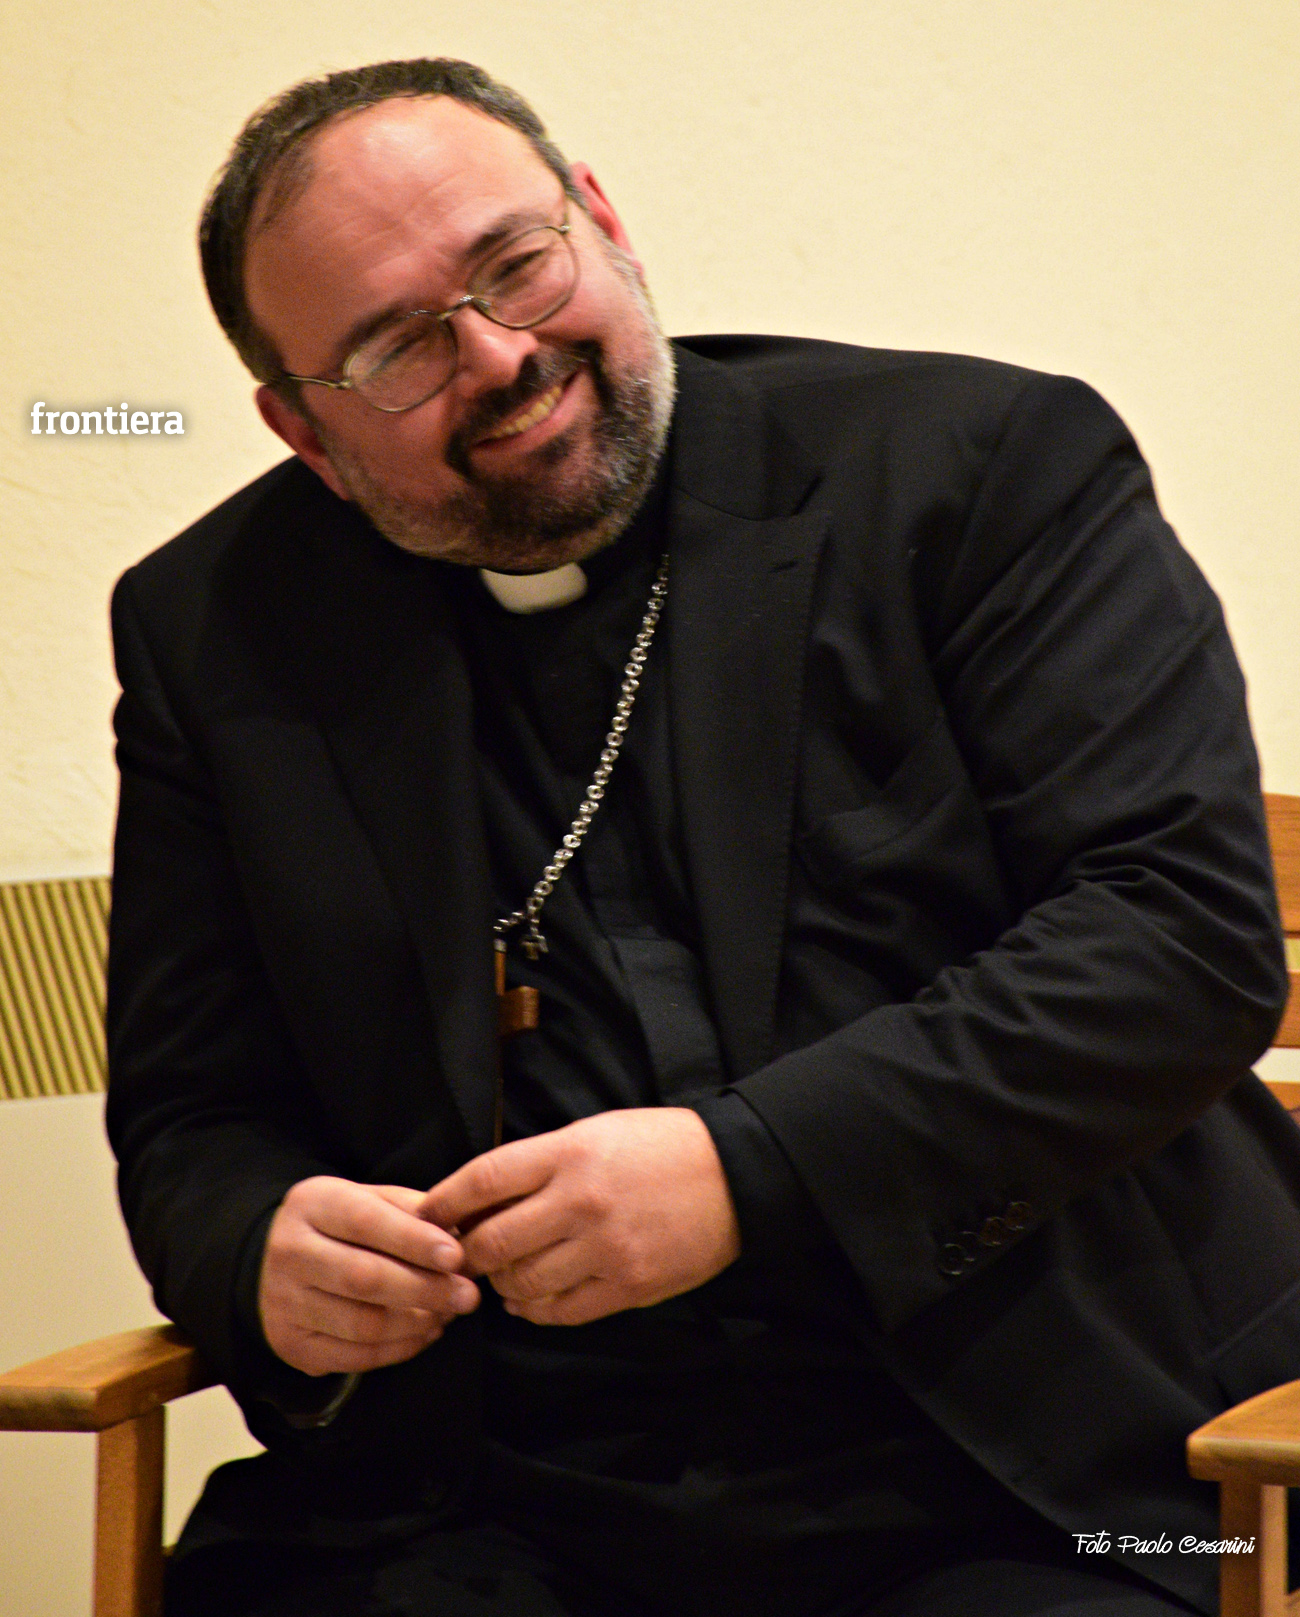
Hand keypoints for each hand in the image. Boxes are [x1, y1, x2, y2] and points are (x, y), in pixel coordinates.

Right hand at [258, 1176, 479, 1375]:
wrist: (271, 1262)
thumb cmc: (339, 1226)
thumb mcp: (367, 1199)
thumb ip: (410, 1210)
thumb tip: (458, 1236)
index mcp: (312, 1204)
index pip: (365, 1221)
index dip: (414, 1241)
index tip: (456, 1256)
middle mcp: (290, 1252)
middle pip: (364, 1278)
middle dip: (424, 1289)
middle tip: (467, 1296)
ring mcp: (285, 1303)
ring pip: (362, 1324)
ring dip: (416, 1323)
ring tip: (448, 1314)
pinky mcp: (291, 1344)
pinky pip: (354, 1357)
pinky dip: (399, 1349)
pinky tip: (425, 1333)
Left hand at [420, 1108, 740, 1325]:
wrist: (734, 1173)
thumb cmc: (659, 1146)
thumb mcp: (595, 1133)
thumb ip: (540, 1165)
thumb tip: (480, 1203)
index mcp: (569, 1152)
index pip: (483, 1179)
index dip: (444, 1202)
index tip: (426, 1216)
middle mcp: (581, 1200)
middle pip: (492, 1242)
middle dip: (466, 1256)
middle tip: (461, 1259)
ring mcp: (605, 1247)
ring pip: (522, 1283)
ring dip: (502, 1285)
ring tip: (504, 1277)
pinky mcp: (629, 1284)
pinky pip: (561, 1311)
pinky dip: (535, 1309)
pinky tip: (532, 1298)